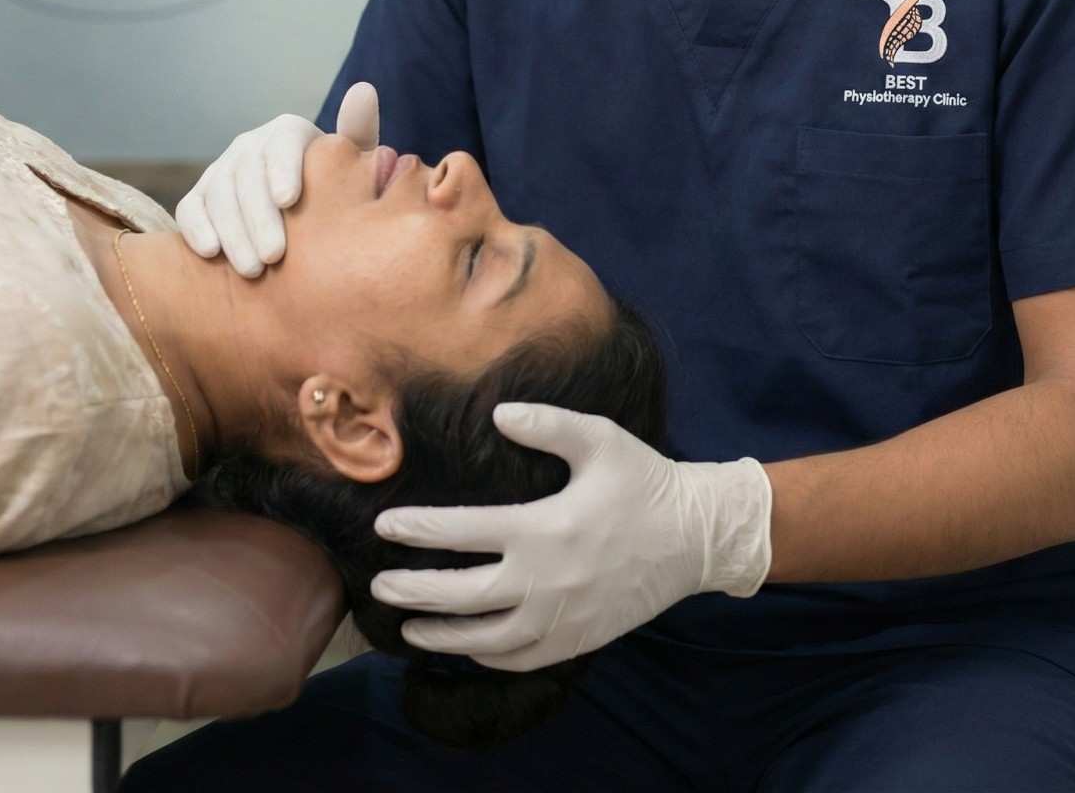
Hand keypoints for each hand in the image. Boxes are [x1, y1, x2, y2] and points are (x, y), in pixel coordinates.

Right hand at [175, 81, 378, 276]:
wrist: (306, 211)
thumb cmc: (335, 185)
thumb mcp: (352, 161)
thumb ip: (357, 132)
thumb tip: (364, 90)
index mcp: (289, 132)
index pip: (283, 144)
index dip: (283, 169)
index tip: (289, 200)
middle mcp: (250, 145)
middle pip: (247, 175)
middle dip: (258, 217)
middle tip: (274, 257)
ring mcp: (221, 169)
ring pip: (218, 194)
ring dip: (233, 232)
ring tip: (252, 270)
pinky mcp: (200, 196)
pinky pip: (190, 208)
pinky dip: (195, 228)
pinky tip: (210, 253)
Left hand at [369, 403, 772, 671]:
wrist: (694, 537)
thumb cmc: (644, 481)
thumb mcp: (599, 439)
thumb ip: (547, 424)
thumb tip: (498, 414)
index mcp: (543, 528)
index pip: (462, 532)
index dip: (418, 529)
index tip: (384, 525)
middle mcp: (544, 581)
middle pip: (460, 595)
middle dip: (413, 590)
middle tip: (379, 584)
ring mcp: (560, 618)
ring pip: (484, 640)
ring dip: (440, 634)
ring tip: (409, 626)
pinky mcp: (577, 640)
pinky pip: (519, 660)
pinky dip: (485, 656)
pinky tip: (467, 646)